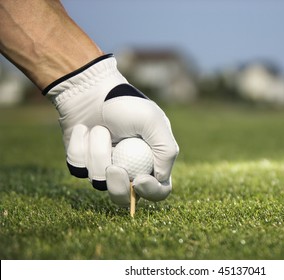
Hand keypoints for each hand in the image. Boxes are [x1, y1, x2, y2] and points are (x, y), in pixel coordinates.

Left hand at [44, 54, 178, 205]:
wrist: (91, 89)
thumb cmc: (126, 103)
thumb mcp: (153, 121)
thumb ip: (166, 151)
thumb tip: (161, 179)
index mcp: (153, 160)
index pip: (160, 190)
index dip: (151, 192)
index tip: (139, 180)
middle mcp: (130, 168)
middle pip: (125, 197)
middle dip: (117, 185)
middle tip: (112, 167)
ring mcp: (105, 167)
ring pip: (97, 182)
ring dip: (98, 151)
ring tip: (99, 128)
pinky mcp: (83, 163)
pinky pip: (77, 169)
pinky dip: (80, 146)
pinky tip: (83, 129)